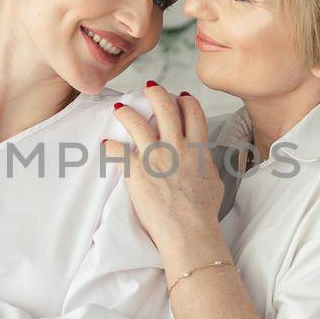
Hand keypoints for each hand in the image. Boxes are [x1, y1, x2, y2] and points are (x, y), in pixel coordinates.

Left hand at [104, 81, 226, 262]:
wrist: (190, 231)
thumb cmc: (203, 213)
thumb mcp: (213, 182)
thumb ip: (205, 165)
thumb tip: (203, 161)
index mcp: (198, 149)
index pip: (194, 112)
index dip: (186, 100)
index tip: (180, 96)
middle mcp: (177, 147)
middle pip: (165, 107)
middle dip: (156, 92)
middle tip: (149, 87)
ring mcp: (155, 158)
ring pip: (137, 123)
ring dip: (127, 112)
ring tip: (120, 109)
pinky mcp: (136, 172)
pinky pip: (117, 152)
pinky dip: (109, 147)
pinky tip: (105, 145)